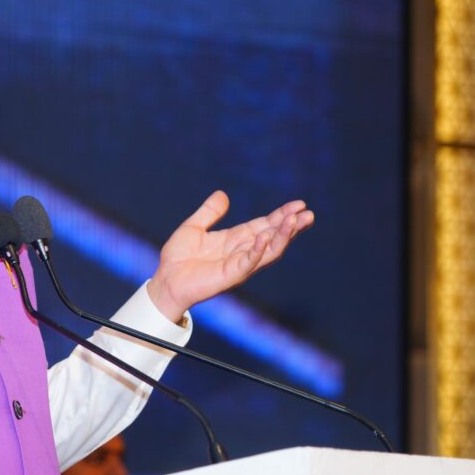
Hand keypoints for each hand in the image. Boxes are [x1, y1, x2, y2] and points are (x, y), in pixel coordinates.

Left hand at [147, 191, 313, 322]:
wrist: (165, 280)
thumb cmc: (178, 258)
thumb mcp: (193, 227)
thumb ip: (209, 212)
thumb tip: (222, 194)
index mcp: (235, 239)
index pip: (264, 225)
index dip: (281, 215)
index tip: (299, 205)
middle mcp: (241, 252)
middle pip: (272, 236)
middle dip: (290, 225)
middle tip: (309, 214)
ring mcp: (238, 264)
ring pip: (268, 250)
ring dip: (283, 237)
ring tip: (296, 222)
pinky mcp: (229, 275)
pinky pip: (248, 262)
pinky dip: (257, 250)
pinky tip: (265, 237)